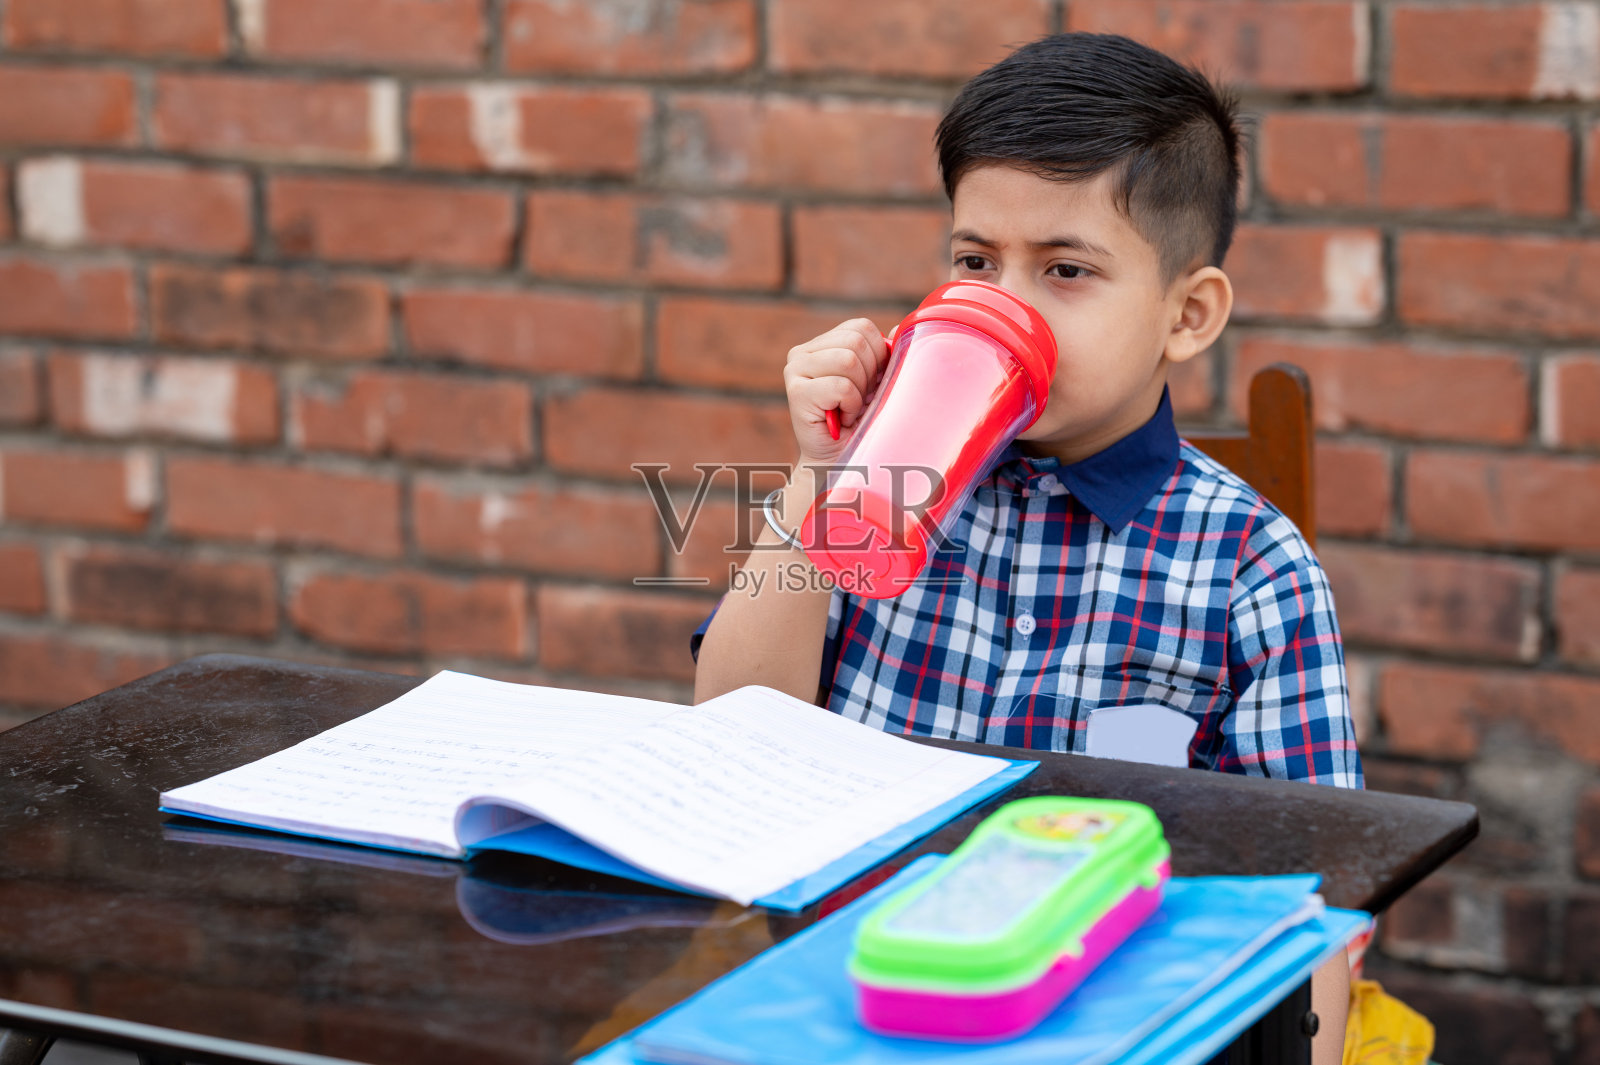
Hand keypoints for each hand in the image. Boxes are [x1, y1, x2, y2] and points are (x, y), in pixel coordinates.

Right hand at [782, 318, 889, 465]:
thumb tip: (896, 329)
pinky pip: (841, 386)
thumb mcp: (876, 383)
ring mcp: (795, 370)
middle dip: (870, 374)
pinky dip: (850, 405)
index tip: (872, 382)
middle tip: (859, 399)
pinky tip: (841, 418)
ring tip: (849, 408)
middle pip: (856, 340)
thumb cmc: (859, 422)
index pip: (861, 327)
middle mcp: (802, 352)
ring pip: (848, 360)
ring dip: (859, 390)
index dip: (878, 354)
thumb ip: (883, 355)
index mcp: (822, 344)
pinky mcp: (796, 392)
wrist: (840, 461)